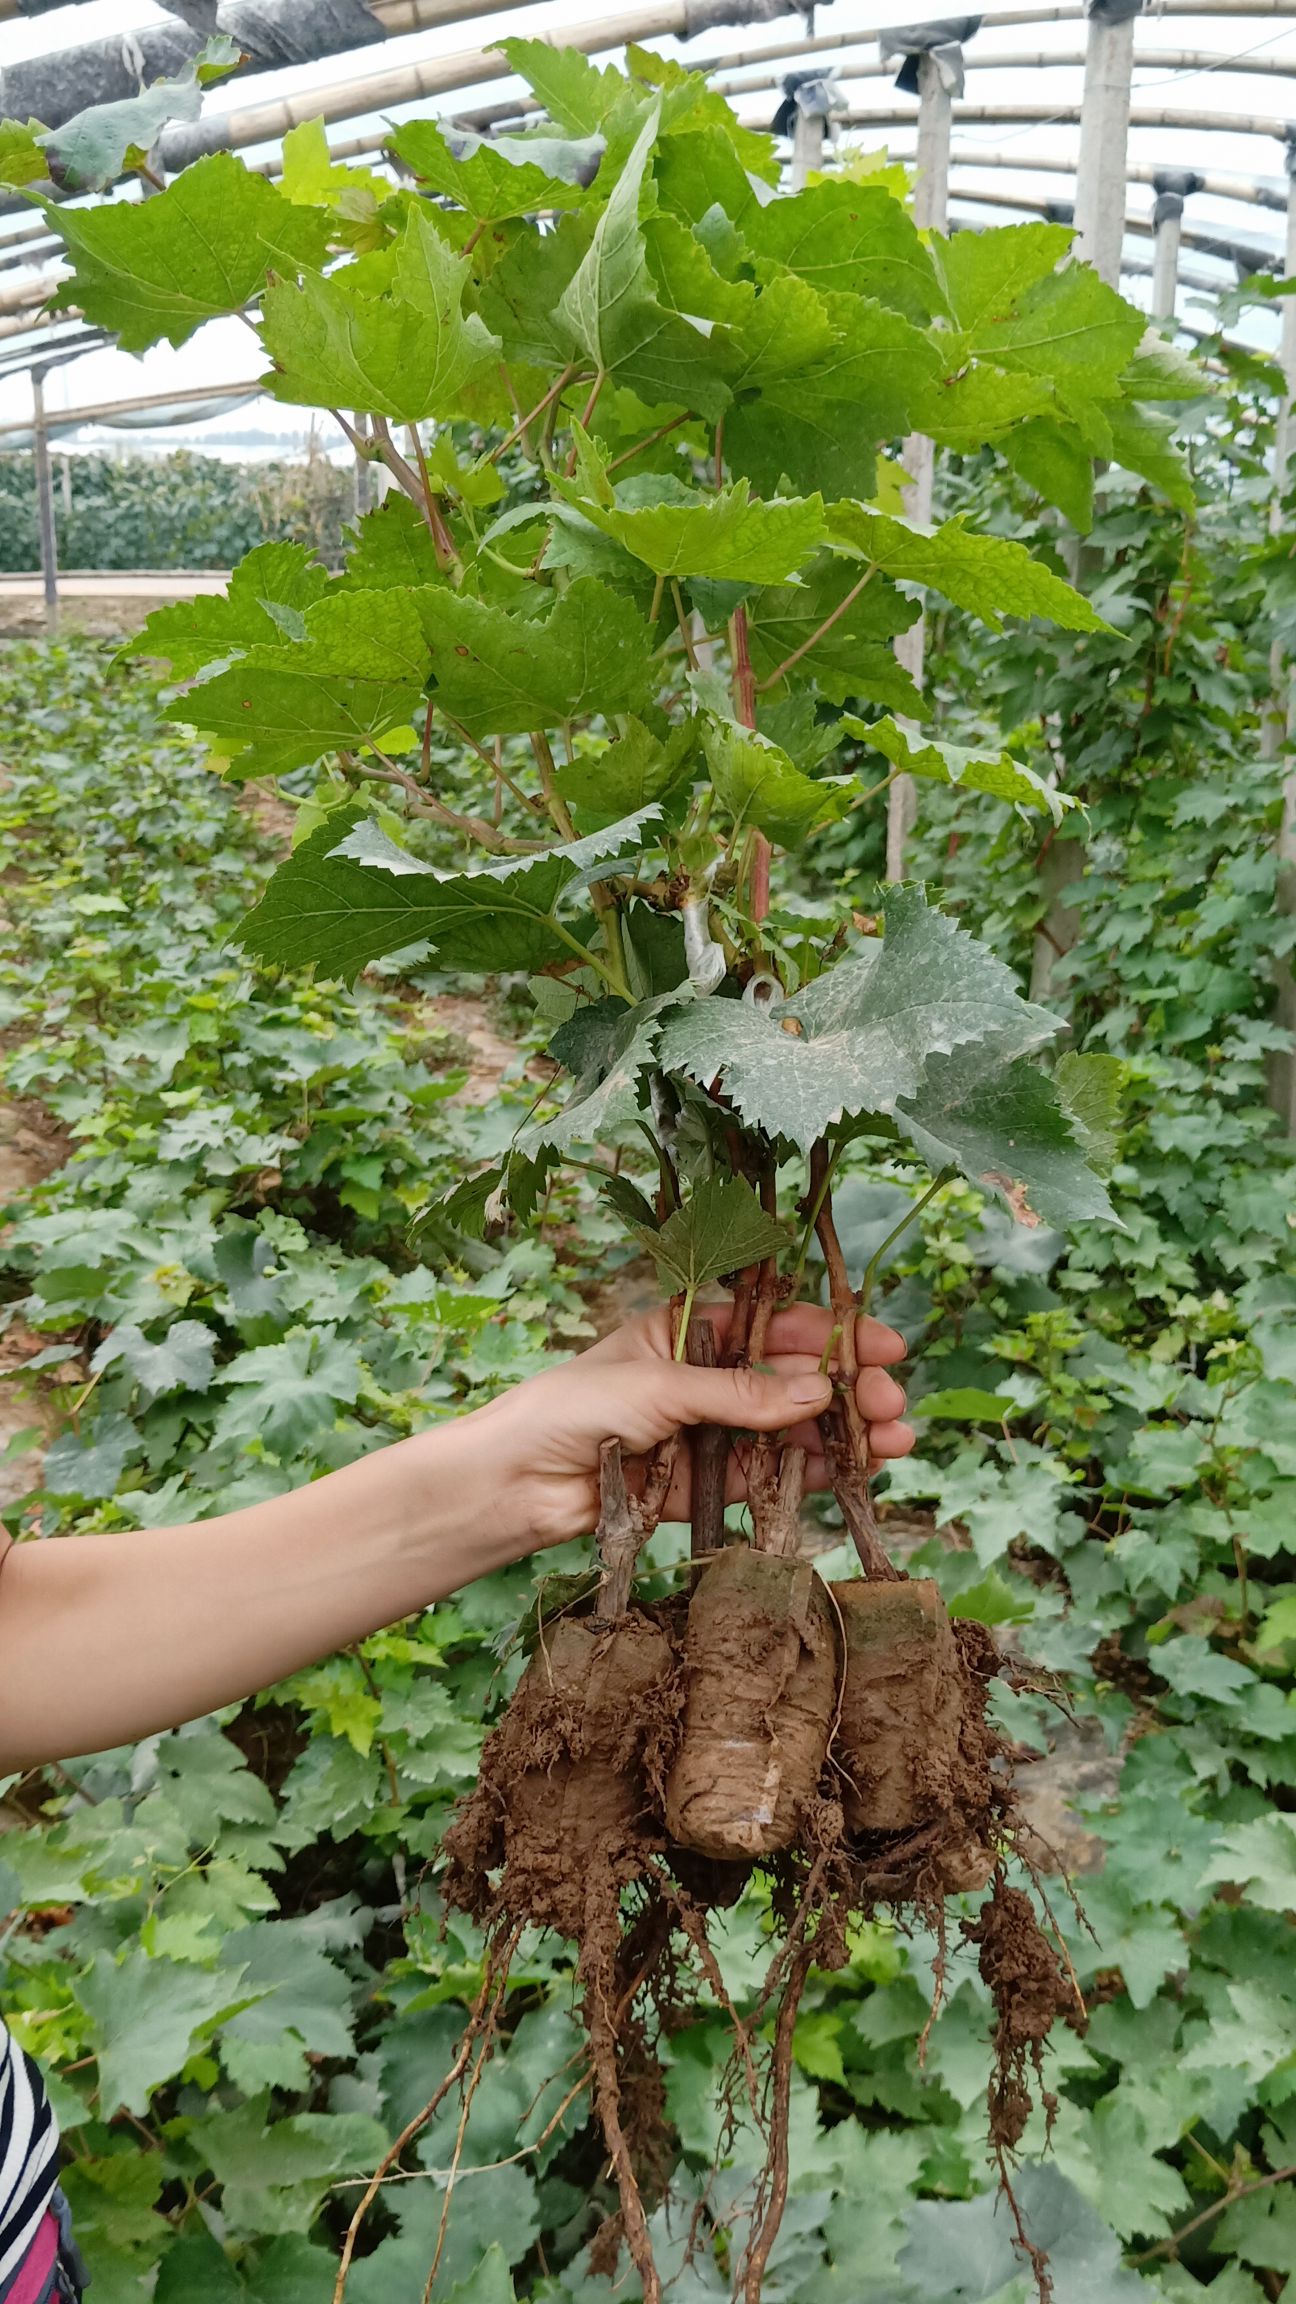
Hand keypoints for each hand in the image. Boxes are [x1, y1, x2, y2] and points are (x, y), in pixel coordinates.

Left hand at [476, 1300, 912, 1549]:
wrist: (515, 1483)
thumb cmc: (572, 1408)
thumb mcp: (660, 1386)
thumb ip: (740, 1393)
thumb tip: (820, 1389)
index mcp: (688, 1333)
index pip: (774, 1325)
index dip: (832, 1335)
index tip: (883, 1346)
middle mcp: (703, 1381)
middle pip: (791, 1380)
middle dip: (847, 1389)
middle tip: (891, 1403)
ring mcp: (706, 1435)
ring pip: (788, 1431)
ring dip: (841, 1435)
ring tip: (892, 1441)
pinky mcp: (702, 1488)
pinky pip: (765, 1478)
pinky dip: (808, 1475)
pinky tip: (850, 1471)